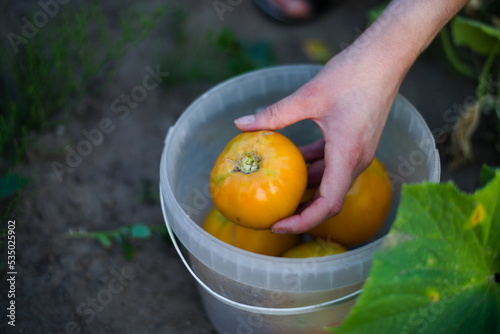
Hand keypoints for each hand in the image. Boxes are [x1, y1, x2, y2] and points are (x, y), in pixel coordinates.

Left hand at [234, 48, 399, 233]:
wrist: (384, 58)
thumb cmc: (352, 75)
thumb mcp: (308, 96)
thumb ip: (274, 114)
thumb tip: (240, 124)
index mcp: (348, 154)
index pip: (329, 203)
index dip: (304, 220)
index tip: (279, 224)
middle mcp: (356, 159)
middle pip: (328, 198)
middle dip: (301, 210)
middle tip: (272, 213)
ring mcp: (357, 152)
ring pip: (328, 180)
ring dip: (305, 187)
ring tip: (276, 190)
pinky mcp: (354, 142)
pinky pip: (331, 163)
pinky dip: (312, 166)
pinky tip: (291, 161)